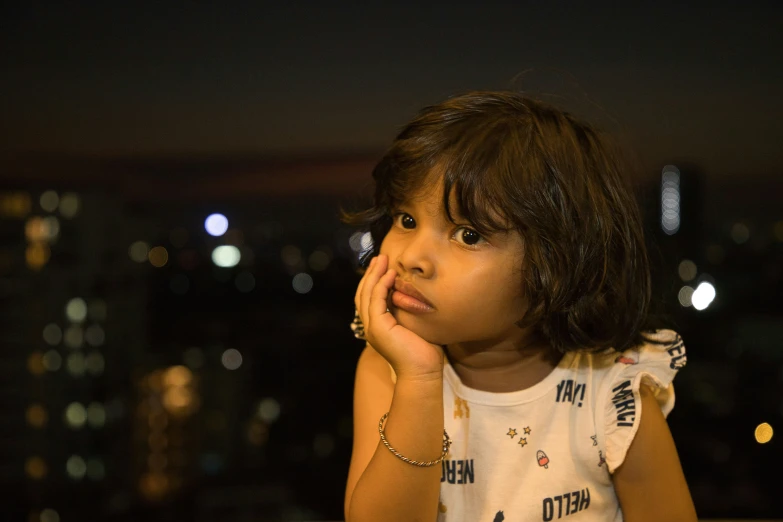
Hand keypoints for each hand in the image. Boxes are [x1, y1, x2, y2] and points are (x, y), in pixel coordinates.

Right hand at [354, 254, 444, 380]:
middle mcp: (370, 326)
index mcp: (377, 326)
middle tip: (379, 257)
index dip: (373, 280)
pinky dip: (381, 285)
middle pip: (363, 293)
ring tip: (382, 259)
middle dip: (371, 273)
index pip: (369, 298)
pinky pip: (376, 300)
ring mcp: (372, 327)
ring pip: (367, 294)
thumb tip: (416, 294)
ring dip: (374, 275)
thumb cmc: (425, 352)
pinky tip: (390, 274)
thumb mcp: (415, 325)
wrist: (423, 373)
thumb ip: (409, 310)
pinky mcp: (378, 328)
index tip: (383, 265)